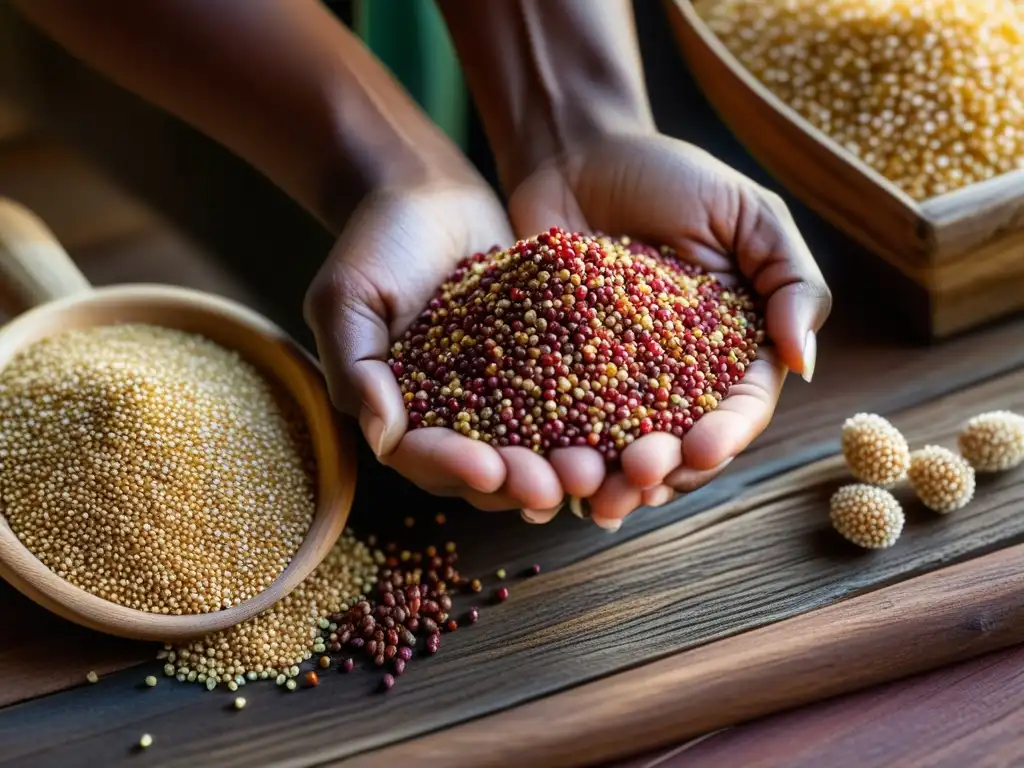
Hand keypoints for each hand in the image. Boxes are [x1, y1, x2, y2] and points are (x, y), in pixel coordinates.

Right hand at [304, 176, 573, 512]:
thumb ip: (356, 364)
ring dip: (565, 468)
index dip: (454, 467)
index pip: (424, 456)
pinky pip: (577, 404)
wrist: (431, 195)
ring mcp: (505, 398)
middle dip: (520, 484)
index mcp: (402, 414)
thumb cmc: (377, 241)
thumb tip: (380, 438)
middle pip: (488, 470)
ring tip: (597, 471)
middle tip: (555, 488)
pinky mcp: (548, 370)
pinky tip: (630, 431)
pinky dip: (600, 424)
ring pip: (538, 450)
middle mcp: (456, 419)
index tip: (488, 468)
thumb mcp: (348, 297)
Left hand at [506, 132, 831, 526]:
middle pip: (678, 444)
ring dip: (608, 479)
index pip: (740, 406)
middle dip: (663, 470)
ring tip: (590, 494)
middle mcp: (676, 379)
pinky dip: (553, 454)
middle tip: (637, 478)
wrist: (578, 154)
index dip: (725, 435)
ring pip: (617, 449)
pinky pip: (556, 423)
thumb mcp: (748, 214)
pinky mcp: (555, 375)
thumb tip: (804, 362)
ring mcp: (613, 382)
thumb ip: (790, 280)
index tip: (702, 449)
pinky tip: (540, 475)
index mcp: (732, 350)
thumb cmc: (672, 175)